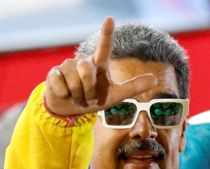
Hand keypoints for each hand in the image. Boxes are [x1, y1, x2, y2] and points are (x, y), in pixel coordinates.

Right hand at [43, 17, 157, 116]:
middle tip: (87, 98)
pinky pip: (61, 85)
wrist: (68, 109)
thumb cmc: (93, 100)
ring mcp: (68, 66)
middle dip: (88, 91)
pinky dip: (65, 94)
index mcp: (99, 65)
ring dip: (78, 95)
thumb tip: (155, 80)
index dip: (106, 33)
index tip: (109, 19)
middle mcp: (83, 61)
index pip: (104, 47)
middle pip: (86, 71)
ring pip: (74, 82)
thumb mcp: (115, 97)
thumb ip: (133, 88)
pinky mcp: (54, 73)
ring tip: (77, 96)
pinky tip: (64, 93)